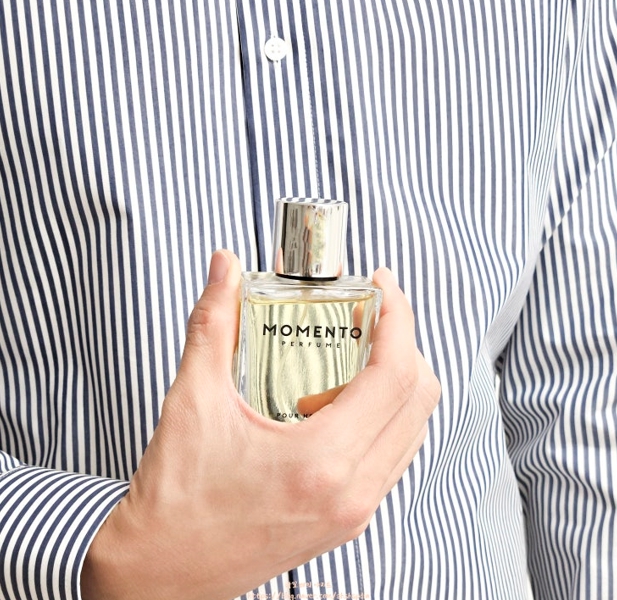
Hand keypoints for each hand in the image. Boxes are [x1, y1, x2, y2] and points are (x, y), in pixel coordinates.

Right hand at [81, 250, 440, 599]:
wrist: (162, 573)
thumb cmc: (176, 500)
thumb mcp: (194, 400)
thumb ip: (213, 324)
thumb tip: (224, 269)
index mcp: (321, 461)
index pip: (394, 374)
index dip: (399, 319)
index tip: (385, 288)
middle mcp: (352, 491)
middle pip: (417, 397)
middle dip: (401, 344)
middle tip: (369, 316)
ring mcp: (356, 511)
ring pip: (411, 428)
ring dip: (392, 381)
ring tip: (343, 362)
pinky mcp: (348, 520)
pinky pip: (392, 455)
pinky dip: (381, 416)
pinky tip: (333, 404)